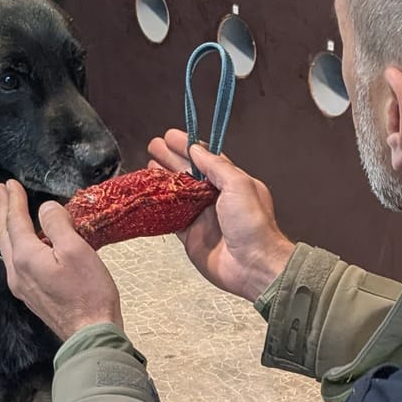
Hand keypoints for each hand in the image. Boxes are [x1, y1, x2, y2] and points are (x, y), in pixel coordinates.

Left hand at [0, 181, 124, 340]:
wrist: (90, 334)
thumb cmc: (88, 294)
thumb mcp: (77, 251)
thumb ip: (57, 225)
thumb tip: (45, 209)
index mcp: (26, 257)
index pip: (16, 220)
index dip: (14, 200)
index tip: (10, 183)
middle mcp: (17, 271)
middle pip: (5, 234)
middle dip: (3, 210)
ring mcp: (22, 286)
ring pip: (6, 249)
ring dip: (3, 227)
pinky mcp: (31, 296)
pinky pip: (14, 262)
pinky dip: (12, 244)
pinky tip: (16, 245)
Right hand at [146, 130, 295, 302]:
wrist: (253, 265)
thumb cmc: (253, 225)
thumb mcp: (239, 186)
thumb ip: (217, 166)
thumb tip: (197, 150)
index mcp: (231, 182)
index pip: (205, 159)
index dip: (187, 146)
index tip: (170, 136)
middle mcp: (216, 198)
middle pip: (188, 173)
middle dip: (170, 158)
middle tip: (153, 145)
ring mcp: (202, 217)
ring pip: (177, 193)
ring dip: (163, 178)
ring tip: (148, 163)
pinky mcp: (191, 236)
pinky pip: (171, 218)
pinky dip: (160, 207)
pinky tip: (150, 195)